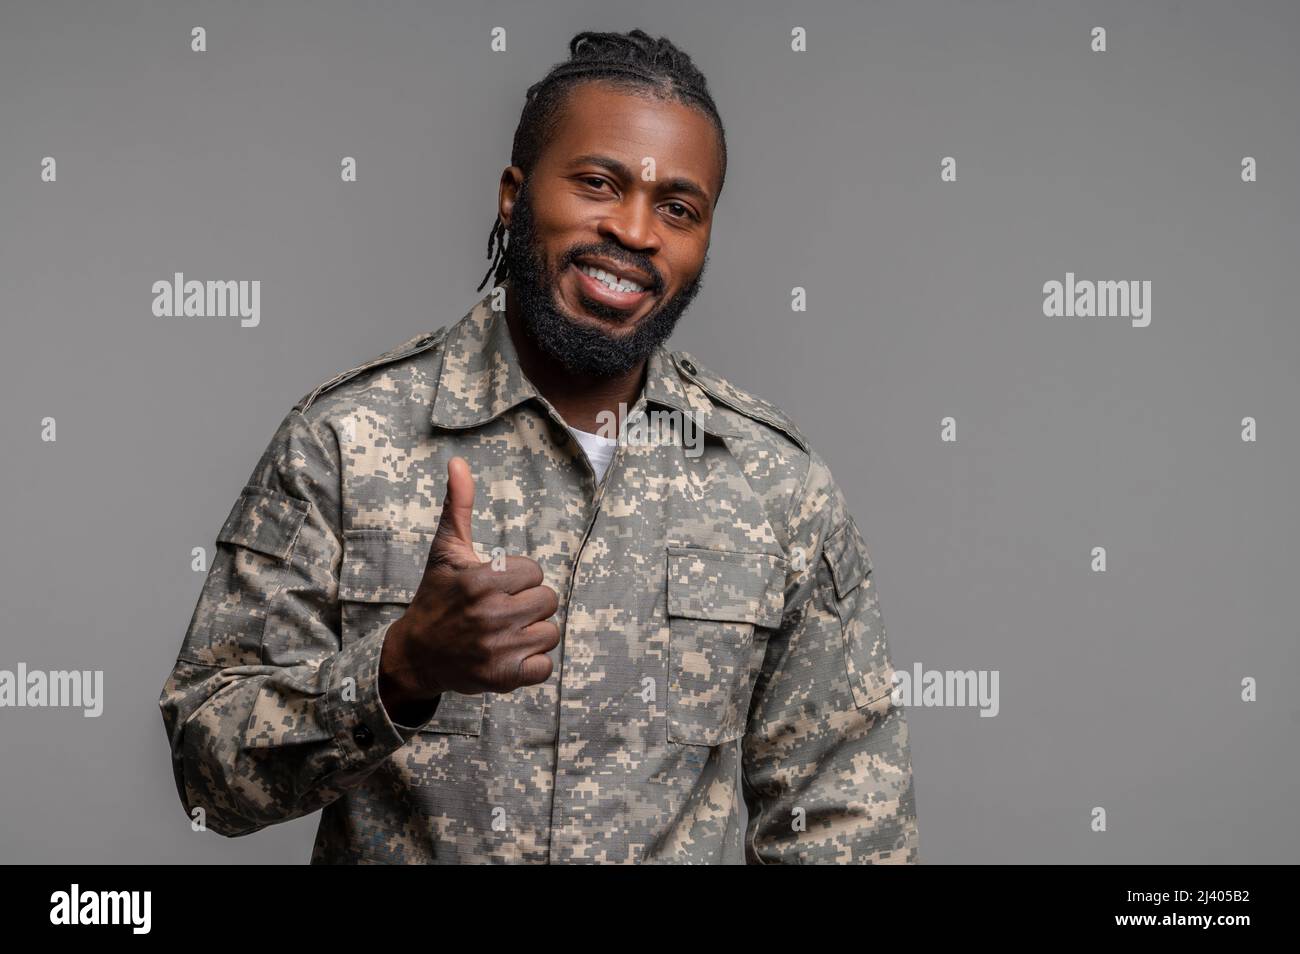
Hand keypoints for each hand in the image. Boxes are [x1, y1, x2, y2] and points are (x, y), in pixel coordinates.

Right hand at [379, 457, 559, 709]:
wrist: (416, 654)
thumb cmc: (437, 597)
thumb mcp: (445, 550)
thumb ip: (458, 505)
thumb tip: (458, 463)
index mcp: (481, 580)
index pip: (535, 572)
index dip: (518, 579)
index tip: (495, 587)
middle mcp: (490, 614)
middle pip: (548, 601)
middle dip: (528, 605)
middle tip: (501, 611)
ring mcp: (497, 648)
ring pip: (550, 633)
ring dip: (532, 634)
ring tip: (504, 633)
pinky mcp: (503, 678)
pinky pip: (545, 666)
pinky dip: (532, 664)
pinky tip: (509, 654)